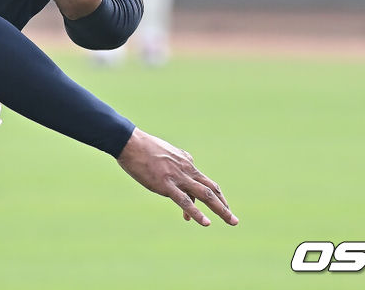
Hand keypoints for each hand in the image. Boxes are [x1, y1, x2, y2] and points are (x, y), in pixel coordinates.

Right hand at [116, 128, 238, 226]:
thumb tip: (185, 161)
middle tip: (234, 220)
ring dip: (220, 209)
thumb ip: (177, 159)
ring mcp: (177, 177)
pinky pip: (185, 201)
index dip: (211, 196)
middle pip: (211, 188)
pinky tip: (206, 223)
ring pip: (204, 195)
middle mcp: (186, 169)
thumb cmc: (144, 147)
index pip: (203, 182)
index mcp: (186, 162)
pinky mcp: (166, 185)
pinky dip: (197, 213)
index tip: (214, 208)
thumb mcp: (166, 151)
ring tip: (232, 221)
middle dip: (224, 205)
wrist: (130, 142)